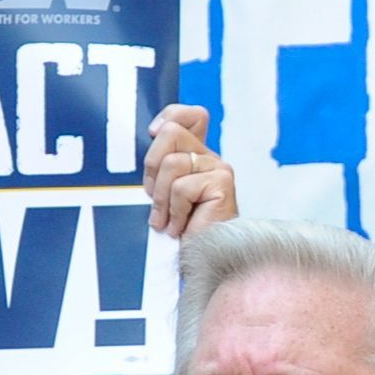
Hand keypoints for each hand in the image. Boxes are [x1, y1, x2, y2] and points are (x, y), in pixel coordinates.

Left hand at [143, 103, 236, 237]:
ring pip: (171, 163)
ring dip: (161, 198)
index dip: (168, 116)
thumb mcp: (162, 194)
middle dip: (152, 168)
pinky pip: (181, 187)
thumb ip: (160, 166)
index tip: (154, 134)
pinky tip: (181, 226)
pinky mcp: (222, 183)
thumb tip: (153, 134)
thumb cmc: (183, 231)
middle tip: (158, 198)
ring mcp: (218, 168)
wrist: (201, 259)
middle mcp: (210, 157)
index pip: (189, 115)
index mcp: (197, 155)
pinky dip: (175, 211)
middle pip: (170, 133)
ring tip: (169, 218)